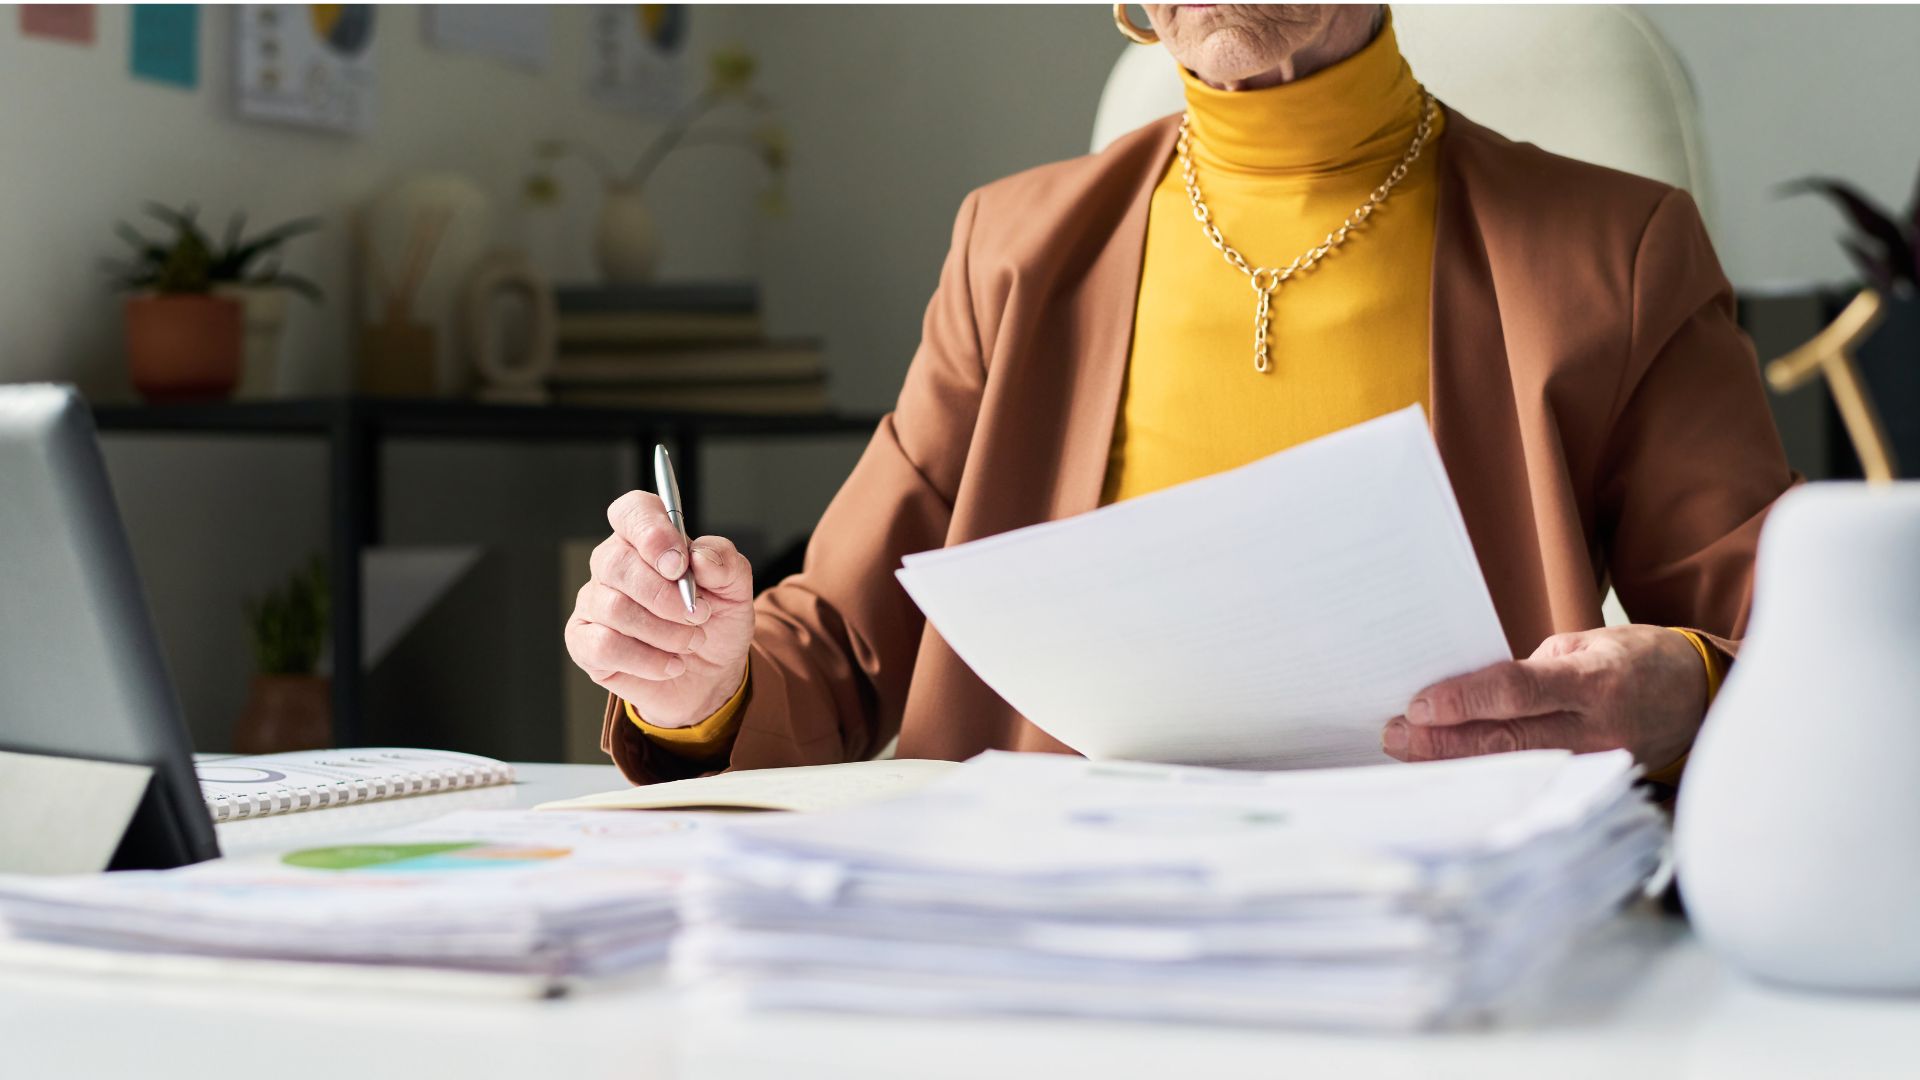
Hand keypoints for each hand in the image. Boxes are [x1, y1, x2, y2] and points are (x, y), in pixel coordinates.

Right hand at [565, 490, 754, 727]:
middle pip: (617, 563)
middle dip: (665, 596)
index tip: (679, 563)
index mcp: (647, 539)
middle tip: (699, 615)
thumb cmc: (715, 623)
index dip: (651, 532)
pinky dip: (646, 659)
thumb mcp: (736, 590)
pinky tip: (670, 664)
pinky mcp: (584, 642)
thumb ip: (725, 563)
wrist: (710, 675)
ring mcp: (594, 603)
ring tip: (691, 642)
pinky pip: (603, 646)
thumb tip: (700, 557)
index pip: (631, 512)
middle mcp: (613, 565)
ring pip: (614, 608)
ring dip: (664, 632)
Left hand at [1381, 625, 1706, 768]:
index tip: (1418, 705)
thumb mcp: (1588, 644)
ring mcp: (1598, 765)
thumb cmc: (1637, 660)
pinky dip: (1489, 777)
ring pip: (1515, 769)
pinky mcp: (1594, 785)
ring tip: (1408, 754)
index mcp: (1596, 680)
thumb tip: (1470, 692)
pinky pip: (1533, 781)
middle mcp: (1598, 729)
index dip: (1465, 700)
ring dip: (1457, 763)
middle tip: (1395, 736)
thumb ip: (1533, 670)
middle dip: (1443, 741)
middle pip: (1508, 741)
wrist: (1701, 700)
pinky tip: (1452, 772)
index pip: (1519, 691)